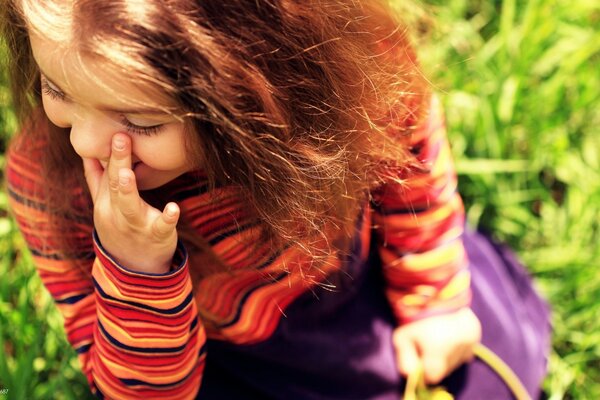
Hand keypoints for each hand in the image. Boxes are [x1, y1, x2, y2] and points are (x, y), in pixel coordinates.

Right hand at [83, 133, 179, 273]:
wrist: (133, 268)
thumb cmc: (121, 227)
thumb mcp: (104, 204)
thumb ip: (96, 178)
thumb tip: (87, 151)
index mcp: (105, 201)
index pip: (105, 172)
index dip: (109, 152)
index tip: (113, 127)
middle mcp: (116, 212)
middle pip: (115, 184)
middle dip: (117, 161)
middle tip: (121, 136)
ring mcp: (136, 224)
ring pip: (129, 205)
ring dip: (128, 189)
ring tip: (127, 173)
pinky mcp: (156, 235)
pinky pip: (161, 226)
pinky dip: (167, 217)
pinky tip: (174, 207)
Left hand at [393, 307, 481, 384]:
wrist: (431, 291)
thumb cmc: (413, 317)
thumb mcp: (401, 339)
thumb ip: (405, 362)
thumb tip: (412, 377)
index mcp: (438, 352)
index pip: (433, 377)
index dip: (424, 371)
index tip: (419, 361)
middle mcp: (456, 349)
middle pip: (446, 369)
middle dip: (437, 363)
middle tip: (427, 346)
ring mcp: (469, 341)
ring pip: (458, 360)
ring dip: (448, 355)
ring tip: (438, 338)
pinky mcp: (475, 333)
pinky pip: (467, 350)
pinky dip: (458, 347)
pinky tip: (449, 335)